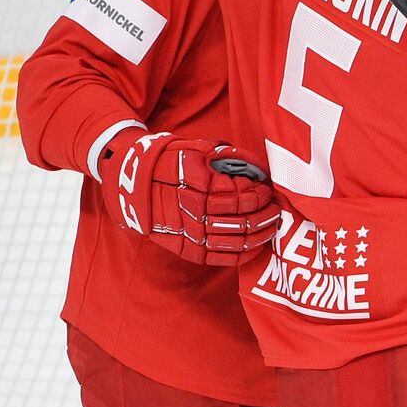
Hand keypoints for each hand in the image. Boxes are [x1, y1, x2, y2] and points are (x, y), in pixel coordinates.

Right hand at [97, 128, 279, 266]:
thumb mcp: (196, 149)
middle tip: (276, 209)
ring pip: (236, 241)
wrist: (131, 186)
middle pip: (242, 221)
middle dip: (265, 215)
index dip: (259, 195)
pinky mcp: (188, 250)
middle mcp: (195, 214)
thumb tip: (258, 167)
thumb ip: (228, 156)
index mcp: (198, 188)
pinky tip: (257, 245)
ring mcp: (190, 235)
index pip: (241, 197)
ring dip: (260, 235)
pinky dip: (244, 254)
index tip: (267, 190)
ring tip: (272, 225)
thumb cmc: (169, 162)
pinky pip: (222, 258)